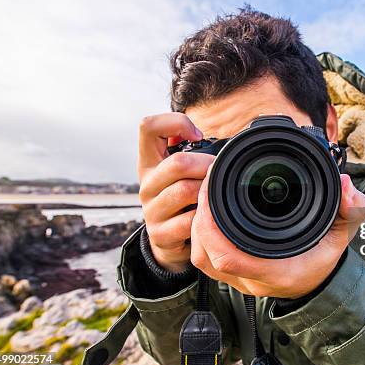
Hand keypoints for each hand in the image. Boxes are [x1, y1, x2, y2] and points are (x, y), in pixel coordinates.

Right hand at [137, 112, 214, 272]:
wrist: (169, 241)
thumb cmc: (182, 199)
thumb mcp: (181, 173)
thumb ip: (192, 151)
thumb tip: (218, 139)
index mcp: (150, 162)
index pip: (148, 127)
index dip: (175, 123)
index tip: (197, 136)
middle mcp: (146, 184)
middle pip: (177, 163)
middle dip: (206, 165)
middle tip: (218, 171)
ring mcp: (151, 210)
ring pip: (185, 191)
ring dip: (207, 192)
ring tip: (214, 194)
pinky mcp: (160, 234)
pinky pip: (189, 221)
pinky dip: (204, 218)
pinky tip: (209, 217)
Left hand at [191, 167, 364, 298]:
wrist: (319, 282)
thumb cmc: (325, 258)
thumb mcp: (345, 232)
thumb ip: (352, 209)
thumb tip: (345, 186)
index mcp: (277, 270)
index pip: (229, 257)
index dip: (212, 224)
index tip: (213, 189)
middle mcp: (253, 280)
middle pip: (207, 255)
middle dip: (200, 217)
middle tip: (207, 183)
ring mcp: (240, 280)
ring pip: (202, 257)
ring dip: (198, 226)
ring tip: (205, 195)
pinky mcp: (233, 275)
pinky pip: (206, 258)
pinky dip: (201, 234)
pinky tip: (207, 212)